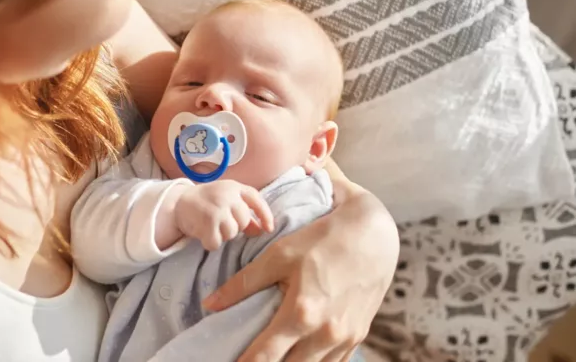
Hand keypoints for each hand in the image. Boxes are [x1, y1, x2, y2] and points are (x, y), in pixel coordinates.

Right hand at [174, 180, 274, 250]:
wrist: (178, 202)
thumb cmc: (207, 202)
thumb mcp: (226, 201)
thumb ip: (244, 213)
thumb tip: (261, 230)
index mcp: (234, 187)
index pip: (256, 199)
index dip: (265, 215)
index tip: (268, 229)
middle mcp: (227, 196)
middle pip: (243, 221)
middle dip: (234, 227)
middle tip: (220, 222)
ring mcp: (217, 208)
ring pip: (231, 233)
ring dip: (222, 235)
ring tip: (210, 226)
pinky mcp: (207, 222)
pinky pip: (217, 242)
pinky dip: (211, 242)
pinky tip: (204, 233)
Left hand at [202, 181, 398, 361]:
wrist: (373, 233)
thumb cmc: (322, 238)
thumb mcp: (279, 254)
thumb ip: (244, 283)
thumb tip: (210, 304)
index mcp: (302, 313)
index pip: (265, 355)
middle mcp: (325, 332)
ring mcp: (345, 337)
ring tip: (273, 359)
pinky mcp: (358, 335)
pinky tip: (300, 357)